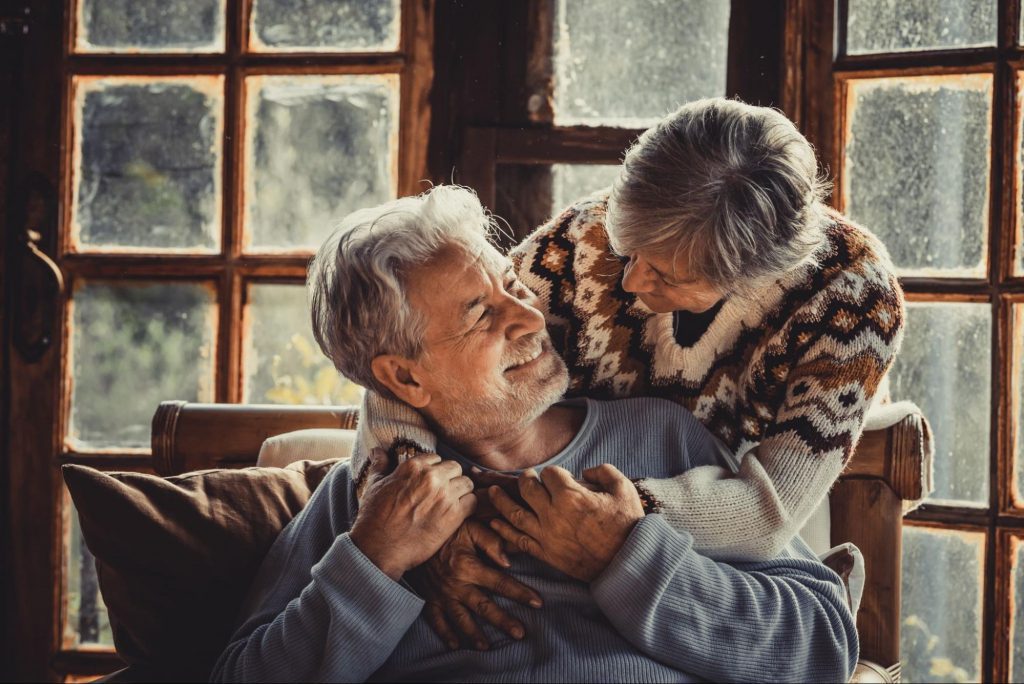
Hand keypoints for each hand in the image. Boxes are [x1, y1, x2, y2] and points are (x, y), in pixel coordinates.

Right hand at [350, 449, 476, 580]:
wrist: (379, 548)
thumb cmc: (374, 517)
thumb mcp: (374, 486)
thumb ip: (380, 465)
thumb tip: (377, 450)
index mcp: (414, 467)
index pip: (437, 458)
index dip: (434, 470)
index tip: (430, 483)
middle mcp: (432, 477)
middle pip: (455, 468)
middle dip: (450, 478)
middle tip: (442, 493)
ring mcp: (444, 495)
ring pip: (467, 483)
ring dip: (461, 492)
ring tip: (450, 503)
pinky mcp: (454, 514)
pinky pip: (472, 501)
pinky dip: (467, 507)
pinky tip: (456, 514)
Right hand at [408, 520, 542, 650]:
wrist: (415, 534)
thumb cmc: (448, 530)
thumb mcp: (470, 527)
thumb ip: (491, 541)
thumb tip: (508, 562)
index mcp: (469, 566)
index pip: (500, 582)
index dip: (520, 592)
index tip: (537, 602)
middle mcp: (456, 585)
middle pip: (484, 607)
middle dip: (503, 621)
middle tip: (520, 633)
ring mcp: (442, 594)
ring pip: (461, 618)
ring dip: (474, 634)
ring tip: (487, 646)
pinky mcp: (429, 598)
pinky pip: (436, 620)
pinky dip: (445, 633)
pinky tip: (456, 645)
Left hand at [488, 464, 643, 581]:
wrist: (628, 563)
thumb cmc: (627, 524)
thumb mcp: (623, 488)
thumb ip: (603, 471)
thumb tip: (584, 472)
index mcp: (571, 496)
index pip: (550, 474)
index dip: (555, 473)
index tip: (561, 477)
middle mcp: (554, 515)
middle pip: (527, 489)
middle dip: (526, 479)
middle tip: (527, 477)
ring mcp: (547, 535)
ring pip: (514, 513)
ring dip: (501, 500)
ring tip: (492, 491)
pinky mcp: (545, 553)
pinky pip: (518, 540)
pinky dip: (504, 530)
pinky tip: (495, 522)